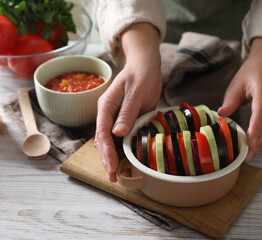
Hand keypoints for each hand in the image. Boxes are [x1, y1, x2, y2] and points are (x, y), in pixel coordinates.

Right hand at [95, 23, 161, 181]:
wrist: (146, 68)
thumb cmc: (141, 75)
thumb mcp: (136, 92)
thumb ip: (127, 111)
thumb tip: (118, 133)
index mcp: (106, 106)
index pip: (103, 132)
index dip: (107, 151)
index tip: (112, 166)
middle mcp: (109, 115)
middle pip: (104, 141)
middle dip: (108, 160)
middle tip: (114, 178)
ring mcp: (117, 119)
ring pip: (112, 142)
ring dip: (115, 158)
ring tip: (121, 175)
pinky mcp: (127, 122)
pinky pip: (124, 139)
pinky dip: (126, 151)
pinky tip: (130, 162)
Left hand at [218, 38, 261, 161]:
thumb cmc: (252, 72)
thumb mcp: (237, 82)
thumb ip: (230, 100)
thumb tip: (221, 115)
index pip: (261, 111)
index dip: (256, 128)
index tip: (249, 143)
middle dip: (259, 143)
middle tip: (246, 156)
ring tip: (250, 155)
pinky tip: (256, 147)